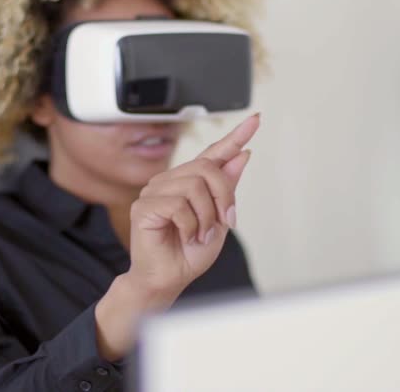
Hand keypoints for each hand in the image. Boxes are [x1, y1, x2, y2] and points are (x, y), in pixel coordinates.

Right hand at [95, 113, 259, 360]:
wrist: (169, 279)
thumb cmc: (190, 252)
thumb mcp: (220, 219)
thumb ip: (227, 188)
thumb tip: (242, 155)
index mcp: (190, 182)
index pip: (214, 153)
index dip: (235, 136)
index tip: (255, 120)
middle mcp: (171, 180)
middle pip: (207, 168)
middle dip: (224, 196)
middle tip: (225, 221)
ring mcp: (155, 190)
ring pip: (194, 186)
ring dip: (207, 216)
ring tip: (201, 234)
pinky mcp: (144, 205)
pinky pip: (179, 205)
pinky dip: (191, 225)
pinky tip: (185, 235)